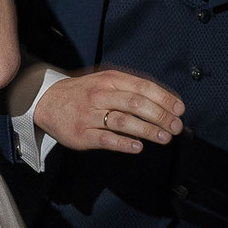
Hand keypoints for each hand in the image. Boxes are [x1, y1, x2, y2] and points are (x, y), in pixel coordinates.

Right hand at [34, 69, 182, 152]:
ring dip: (147, 130)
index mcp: (109, 79)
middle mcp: (100, 95)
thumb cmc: (85, 93)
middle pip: (135, 103)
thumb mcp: (106, 82)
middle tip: (176, 127)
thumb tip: (165, 103)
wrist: (48, 101)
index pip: (142, 87)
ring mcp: (89, 115)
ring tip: (164, 138)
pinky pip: (105, 139)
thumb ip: (131, 89)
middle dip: (160, 115)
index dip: (164, 98)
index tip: (180, 109)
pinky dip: (124, 143)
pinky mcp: (81, 134)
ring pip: (122, 121)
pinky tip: (139, 147)